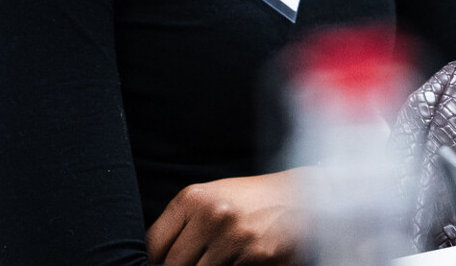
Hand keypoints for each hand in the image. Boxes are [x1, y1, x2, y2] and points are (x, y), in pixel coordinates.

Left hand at [146, 171, 301, 265]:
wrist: (304, 196)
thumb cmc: (252, 199)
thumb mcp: (213, 198)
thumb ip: (182, 224)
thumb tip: (151, 259)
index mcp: (194, 198)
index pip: (152, 247)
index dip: (156, 261)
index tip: (167, 261)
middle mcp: (212, 216)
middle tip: (202, 258)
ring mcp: (235, 238)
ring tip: (223, 257)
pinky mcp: (257, 258)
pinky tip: (241, 261)